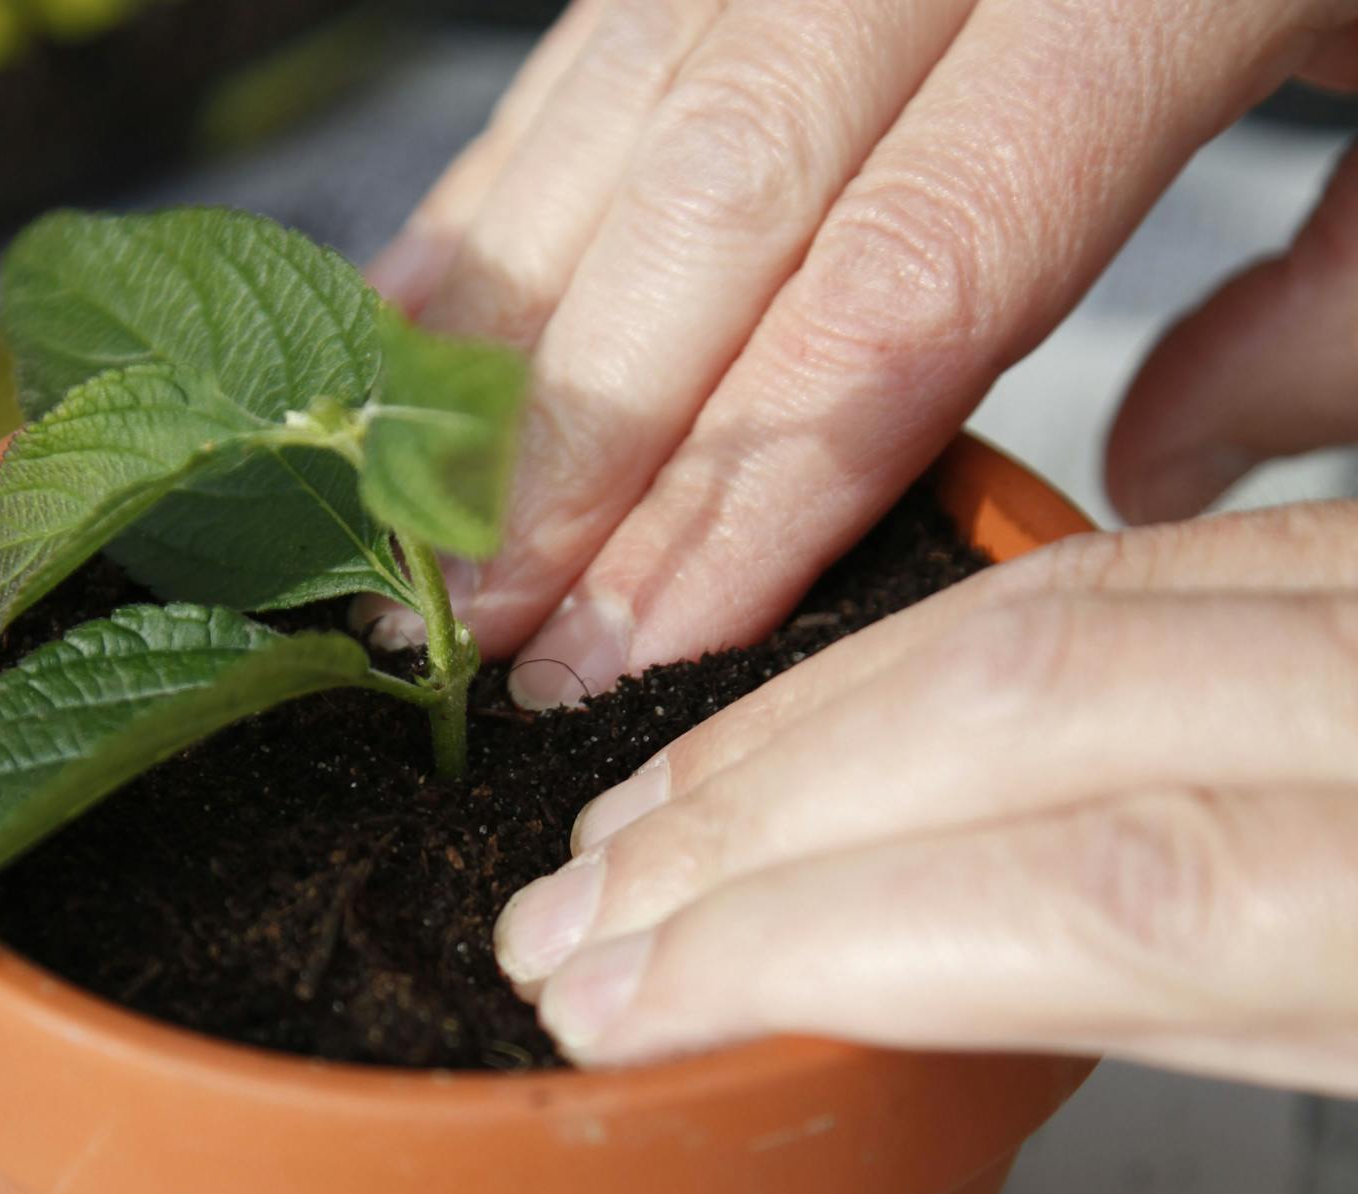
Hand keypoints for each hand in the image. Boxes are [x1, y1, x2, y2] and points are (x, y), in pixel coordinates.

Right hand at [362, 0, 1357, 705]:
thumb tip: (1146, 461)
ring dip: (501, 318)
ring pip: (633, 98)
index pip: (912, 281)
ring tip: (410, 493)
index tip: (622, 651)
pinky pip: (613, 30)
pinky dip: (515, 177)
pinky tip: (427, 297)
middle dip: (578, 436)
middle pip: (725, 193)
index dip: (745, 490)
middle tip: (478, 623)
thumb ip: (1336, 315)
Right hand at [494, 500, 1357, 1193]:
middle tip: (563, 918)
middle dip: (756, 818)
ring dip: (820, 714)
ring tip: (644, 817)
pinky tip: (821, 705)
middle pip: (1040, 710)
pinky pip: (1147, 552)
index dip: (812, 944)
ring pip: (1068, 601)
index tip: (613, 1002)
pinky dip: (942, 630)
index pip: (1101, 899)